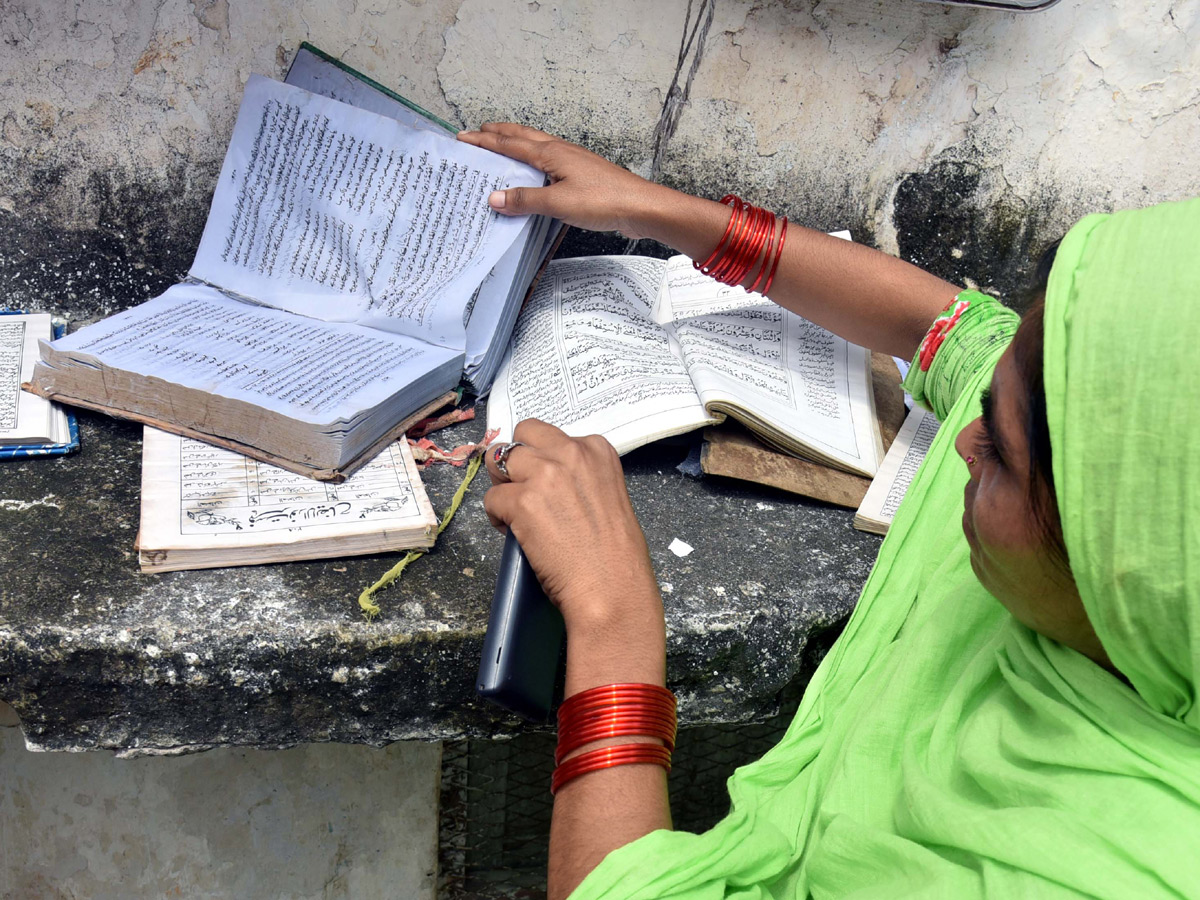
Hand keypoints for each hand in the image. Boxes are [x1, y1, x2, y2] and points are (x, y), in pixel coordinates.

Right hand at [457, 123, 669, 238]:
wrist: (640, 207)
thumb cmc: (604, 201)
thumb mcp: (558, 203)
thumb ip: (524, 200)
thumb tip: (494, 197)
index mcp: (551, 154)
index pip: (510, 144)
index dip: (485, 141)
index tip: (464, 138)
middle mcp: (560, 151)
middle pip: (523, 136)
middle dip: (498, 133)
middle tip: (478, 131)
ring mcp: (572, 160)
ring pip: (536, 144)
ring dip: (515, 141)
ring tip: (501, 142)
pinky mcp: (581, 173)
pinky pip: (549, 158)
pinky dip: (533, 157)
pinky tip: (534, 167)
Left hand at [483, 420, 661, 634]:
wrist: (612, 588)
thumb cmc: (616, 556)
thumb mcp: (609, 497)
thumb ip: (581, 478)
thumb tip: (549, 483)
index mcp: (597, 450)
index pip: (552, 435)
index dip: (542, 458)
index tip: (543, 481)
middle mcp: (571, 453)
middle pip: (522, 434)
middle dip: (516, 458)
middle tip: (519, 487)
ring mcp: (544, 474)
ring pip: (498, 458)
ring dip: (500, 482)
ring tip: (511, 509)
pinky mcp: (521, 501)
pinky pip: (490, 498)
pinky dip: (495, 516)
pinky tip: (512, 532)